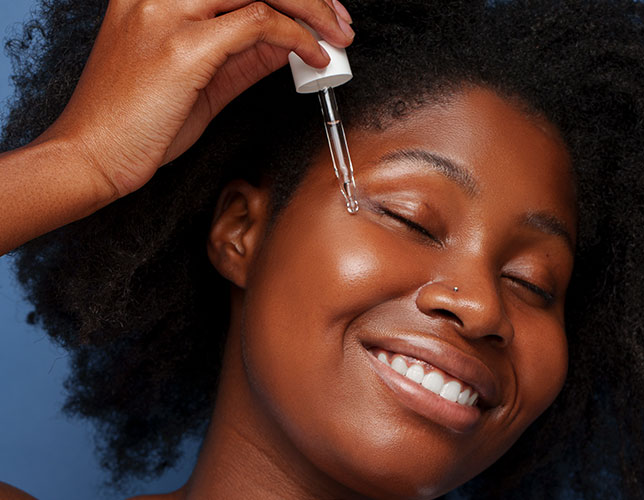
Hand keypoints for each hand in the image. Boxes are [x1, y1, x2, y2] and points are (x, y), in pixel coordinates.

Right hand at [43, 0, 353, 197]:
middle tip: (340, 24)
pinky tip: (314, 57)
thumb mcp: (200, 77)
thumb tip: (290, 39)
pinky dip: (297, 37)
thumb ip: (244, 53)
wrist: (89, 155)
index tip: (320, 9)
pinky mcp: (181, 46)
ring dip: (312, 10)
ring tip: (337, 38)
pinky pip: (257, 24)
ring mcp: (166, 12)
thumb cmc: (136, 122)